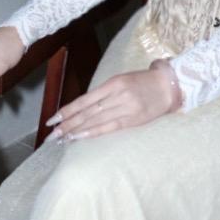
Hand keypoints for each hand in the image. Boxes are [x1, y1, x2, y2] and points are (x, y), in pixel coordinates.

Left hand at [46, 59, 182, 141]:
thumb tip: (81, 108)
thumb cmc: (142, 82)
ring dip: (76, 131)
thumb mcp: (121, 81)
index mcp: (113, 83)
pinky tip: (79, 138)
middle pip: (87, 113)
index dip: (67, 110)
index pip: (84, 100)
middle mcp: (117, 95)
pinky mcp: (133, 120)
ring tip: (61, 139)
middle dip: (67, 124)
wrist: (168, 86)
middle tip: (50, 134)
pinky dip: (92, 133)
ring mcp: (126, 108)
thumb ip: (103, 93)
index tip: (52, 119)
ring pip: (95, 121)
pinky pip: (109, 128)